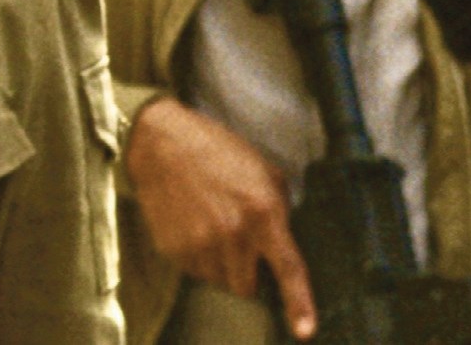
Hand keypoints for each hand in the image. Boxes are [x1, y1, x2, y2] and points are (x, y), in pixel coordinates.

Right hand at [124, 98, 317, 338]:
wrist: (165, 145)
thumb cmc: (221, 153)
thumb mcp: (266, 173)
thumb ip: (279, 212)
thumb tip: (283, 245)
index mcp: (263, 213)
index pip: (288, 268)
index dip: (299, 304)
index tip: (304, 332)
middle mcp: (233, 235)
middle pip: (248, 288)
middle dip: (250, 275)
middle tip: (244, 244)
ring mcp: (200, 246)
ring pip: (221, 283)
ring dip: (224, 267)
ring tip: (216, 227)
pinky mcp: (175, 251)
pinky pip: (196, 272)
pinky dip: (201, 259)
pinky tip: (197, 227)